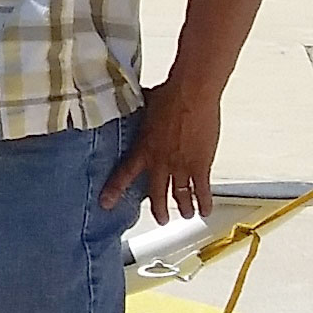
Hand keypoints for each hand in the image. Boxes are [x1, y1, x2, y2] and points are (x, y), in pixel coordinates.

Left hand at [103, 80, 223, 222]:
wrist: (191, 94)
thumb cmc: (168, 95)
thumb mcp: (142, 108)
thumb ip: (135, 114)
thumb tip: (124, 103)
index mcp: (142, 148)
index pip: (123, 174)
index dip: (115, 190)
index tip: (106, 203)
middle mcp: (160, 161)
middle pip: (156, 193)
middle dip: (157, 209)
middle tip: (159, 218)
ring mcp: (181, 165)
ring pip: (180, 195)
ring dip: (183, 208)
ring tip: (185, 215)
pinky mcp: (201, 165)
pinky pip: (202, 190)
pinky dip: (204, 202)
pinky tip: (205, 211)